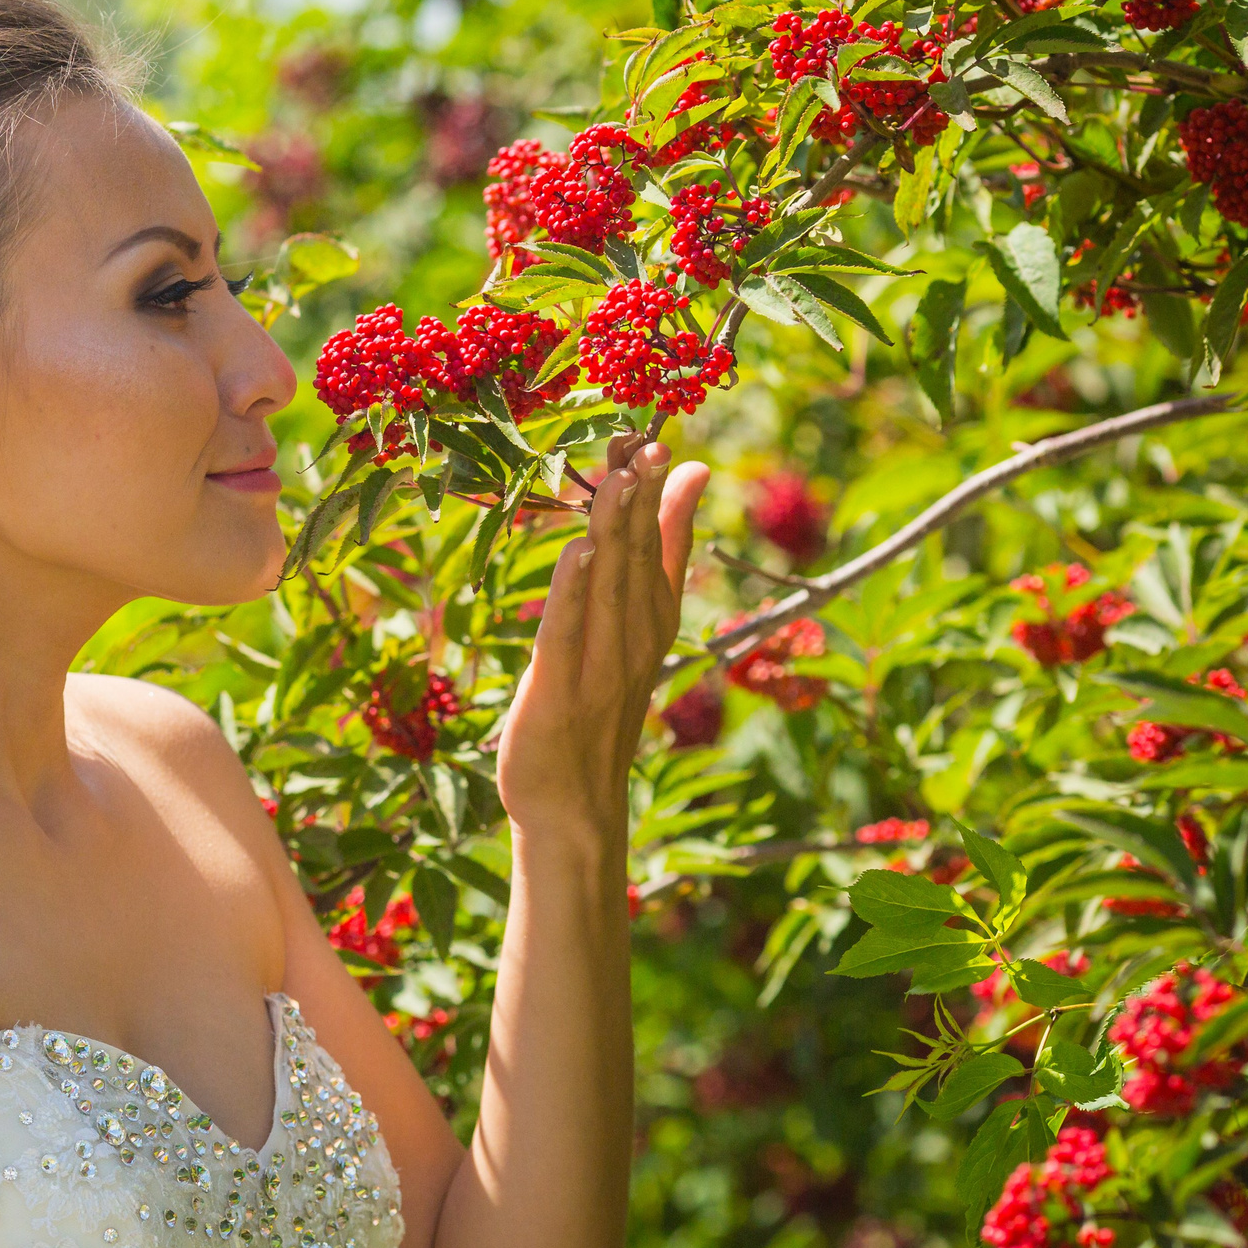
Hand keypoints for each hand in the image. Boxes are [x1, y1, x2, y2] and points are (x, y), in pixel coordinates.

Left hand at [495, 436, 708, 841]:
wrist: (574, 808)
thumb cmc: (598, 712)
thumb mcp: (636, 632)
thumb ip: (661, 561)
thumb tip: (689, 488)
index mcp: (651, 623)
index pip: (661, 547)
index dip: (661, 495)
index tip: (662, 439)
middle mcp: (634, 641)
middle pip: (639, 559)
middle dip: (642, 499)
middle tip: (644, 439)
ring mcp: (600, 668)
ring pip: (611, 589)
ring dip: (615, 532)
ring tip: (620, 477)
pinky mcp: (559, 693)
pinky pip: (568, 634)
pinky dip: (575, 594)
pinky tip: (579, 552)